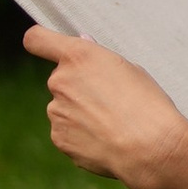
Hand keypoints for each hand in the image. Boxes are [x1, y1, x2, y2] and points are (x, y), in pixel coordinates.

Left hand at [24, 27, 187, 188]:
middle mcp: (60, 81)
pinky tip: (106, 140)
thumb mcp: (130, 70)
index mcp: (78, 56)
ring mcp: (56, 111)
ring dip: (80, 113)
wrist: (150, 148)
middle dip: (78, 87)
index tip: (48, 49)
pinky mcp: (59, 137)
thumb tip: (83, 44)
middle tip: (109, 101)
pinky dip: (81, 136)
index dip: (40, 42)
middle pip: (60, 79)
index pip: (36, 39)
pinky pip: (67, 132)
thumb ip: (99, 59)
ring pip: (64, 108)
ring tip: (112, 125)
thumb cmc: (148, 105)